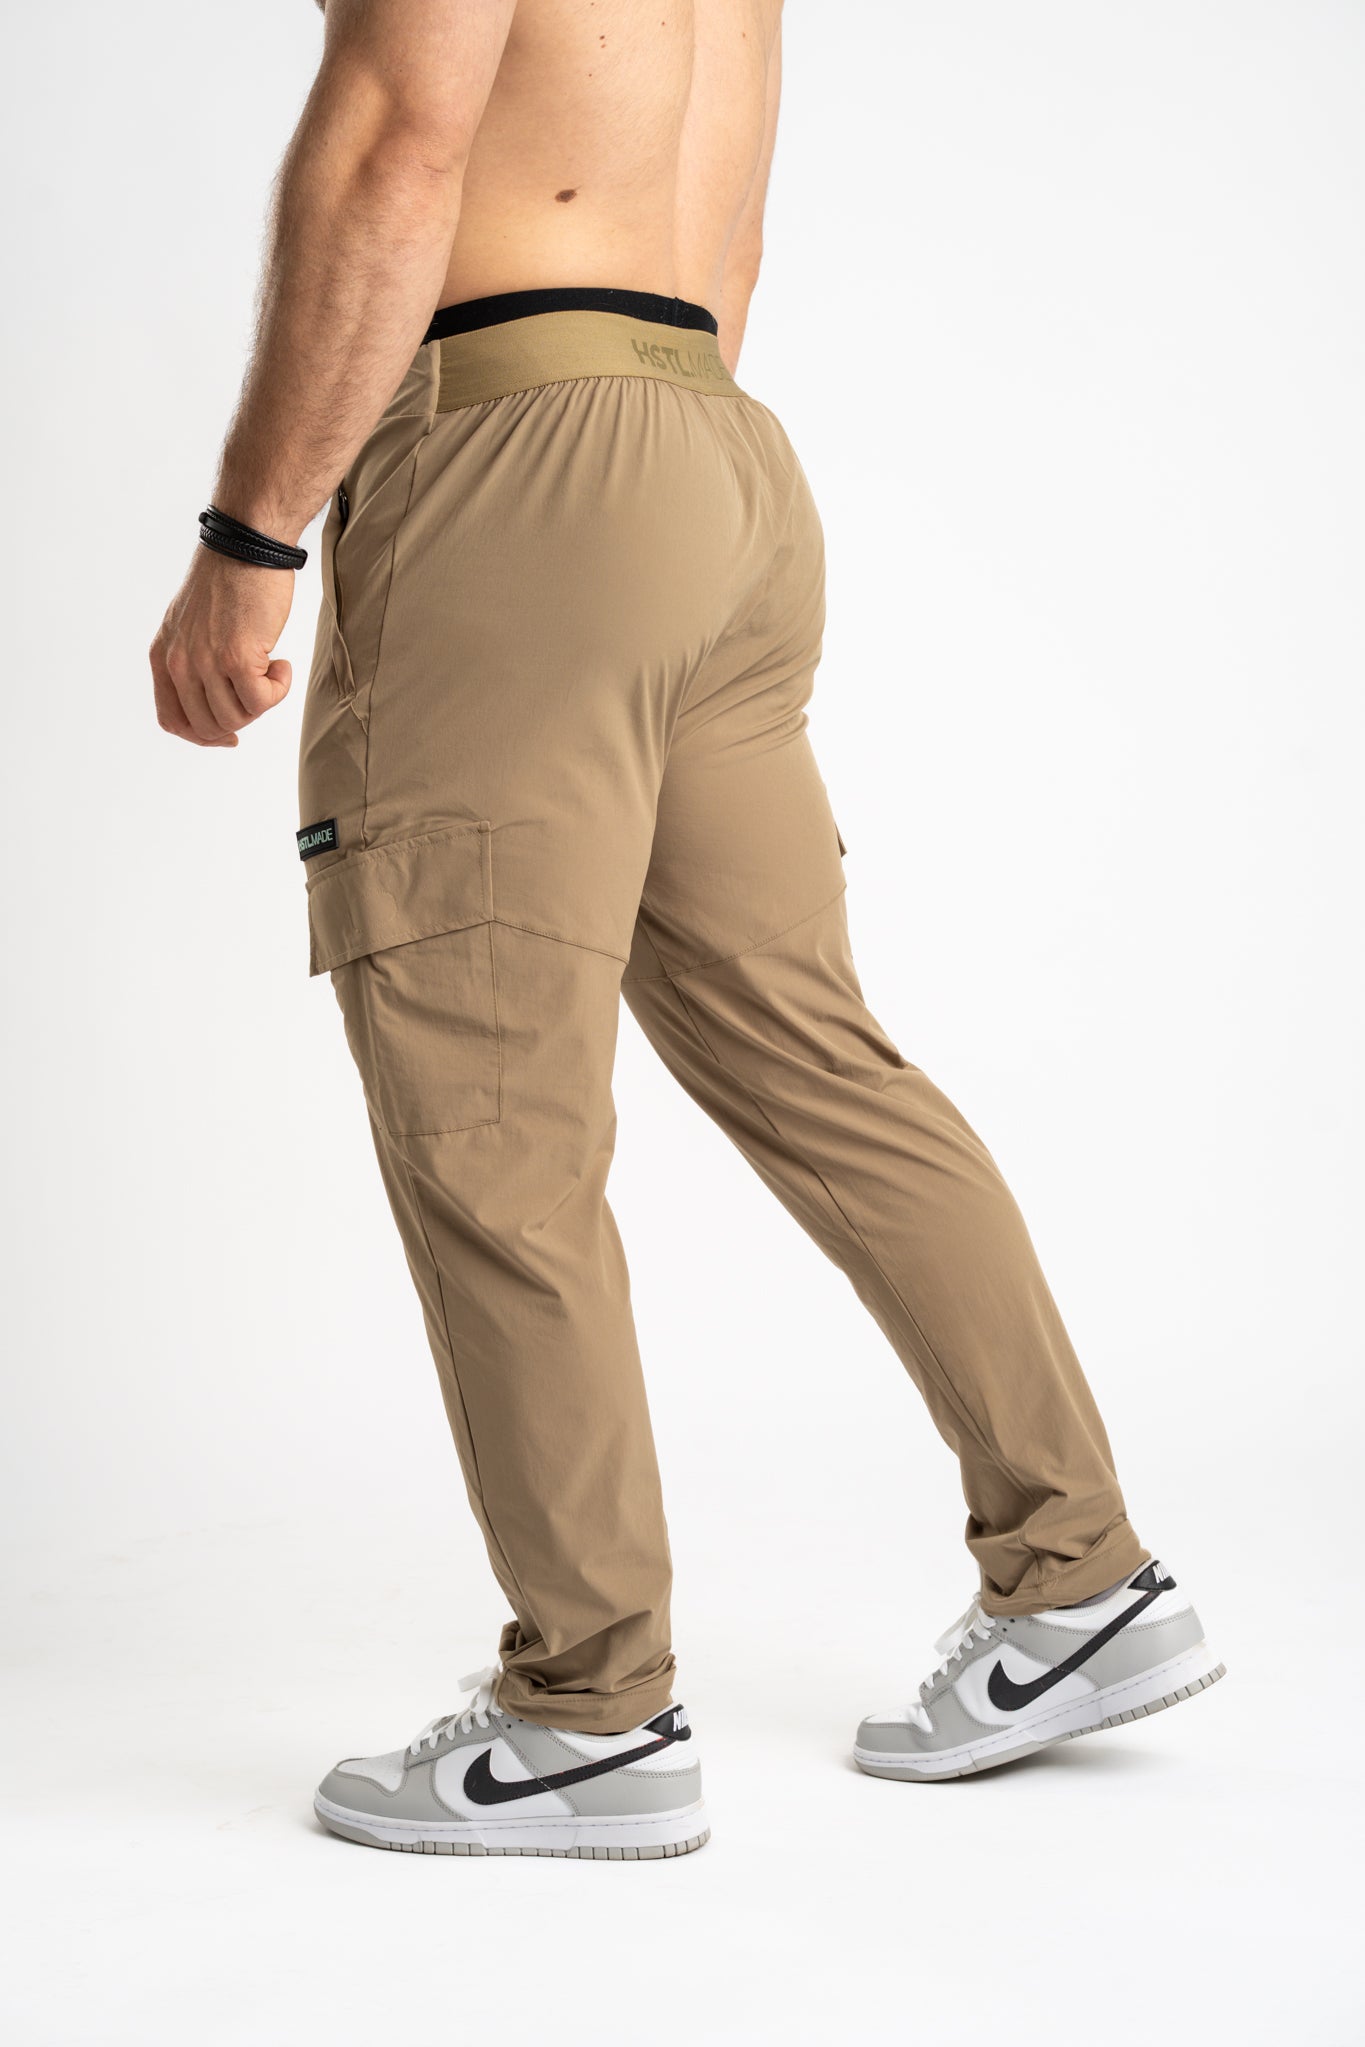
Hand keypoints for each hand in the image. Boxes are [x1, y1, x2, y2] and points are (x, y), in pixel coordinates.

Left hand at [150, 546, 295, 747]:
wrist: (246, 546)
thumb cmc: (229, 579)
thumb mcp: (192, 623)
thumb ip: (193, 661)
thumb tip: (217, 701)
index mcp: (164, 655)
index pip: (172, 720)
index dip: (203, 736)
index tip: (230, 735)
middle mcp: (179, 662)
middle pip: (208, 726)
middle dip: (240, 718)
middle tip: (260, 689)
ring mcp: (205, 662)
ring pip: (236, 718)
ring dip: (262, 701)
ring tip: (271, 668)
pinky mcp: (236, 657)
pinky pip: (262, 701)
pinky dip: (279, 689)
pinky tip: (282, 663)